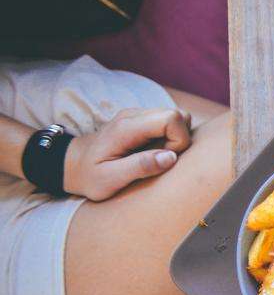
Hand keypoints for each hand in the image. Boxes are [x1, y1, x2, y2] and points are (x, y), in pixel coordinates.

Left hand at [63, 108, 191, 200]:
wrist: (72, 164)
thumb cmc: (90, 176)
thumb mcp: (110, 179)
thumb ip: (140, 167)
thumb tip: (171, 157)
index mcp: (127, 127)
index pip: (171, 118)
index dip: (178, 141)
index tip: (165, 159)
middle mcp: (134, 115)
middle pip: (179, 115)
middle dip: (180, 140)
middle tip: (160, 159)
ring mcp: (138, 115)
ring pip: (177, 117)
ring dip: (176, 139)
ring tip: (156, 156)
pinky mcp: (142, 120)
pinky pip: (169, 123)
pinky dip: (169, 138)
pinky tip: (152, 151)